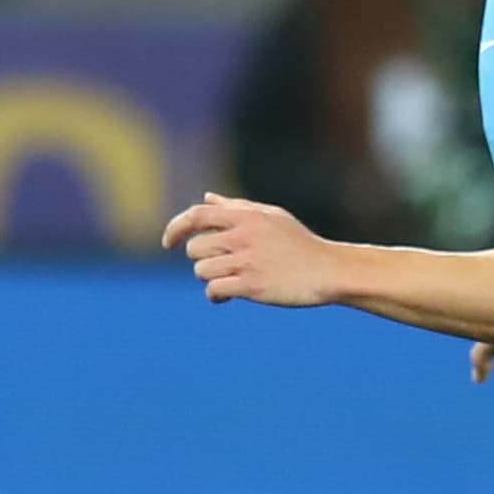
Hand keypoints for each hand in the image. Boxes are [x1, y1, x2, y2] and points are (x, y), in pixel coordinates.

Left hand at [159, 193, 340, 307]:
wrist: (326, 270)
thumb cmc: (298, 243)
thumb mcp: (270, 216)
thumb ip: (235, 207)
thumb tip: (207, 198)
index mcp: (246, 217)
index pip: (197, 215)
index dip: (176, 227)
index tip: (167, 242)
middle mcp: (244, 236)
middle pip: (195, 248)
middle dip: (201, 259)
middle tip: (220, 265)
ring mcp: (248, 262)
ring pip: (202, 271)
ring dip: (210, 278)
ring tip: (227, 279)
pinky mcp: (252, 286)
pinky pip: (214, 290)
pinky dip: (216, 295)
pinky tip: (226, 295)